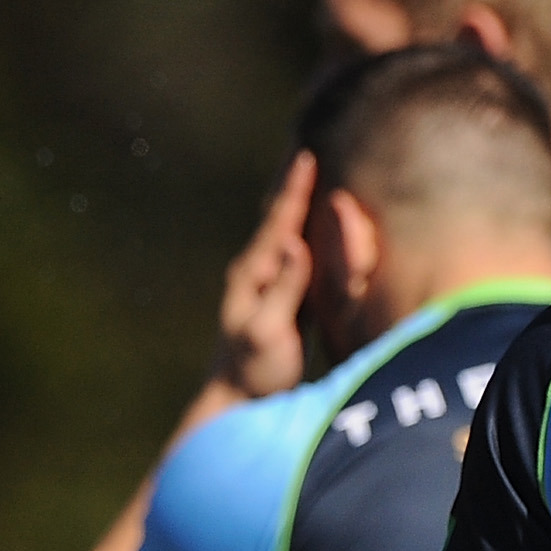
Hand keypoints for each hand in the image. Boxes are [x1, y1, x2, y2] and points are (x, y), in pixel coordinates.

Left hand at [210, 152, 315, 397]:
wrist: (237, 404)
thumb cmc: (255, 371)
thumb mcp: (270, 331)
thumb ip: (284, 287)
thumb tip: (296, 242)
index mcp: (253, 275)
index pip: (279, 222)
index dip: (295, 188)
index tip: (307, 152)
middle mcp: (256, 274)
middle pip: (277, 217)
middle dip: (291, 183)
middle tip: (304, 146)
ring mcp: (265, 287)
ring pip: (284, 233)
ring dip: (297, 203)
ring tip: (309, 175)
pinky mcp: (279, 302)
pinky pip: (295, 255)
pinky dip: (305, 231)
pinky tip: (313, 227)